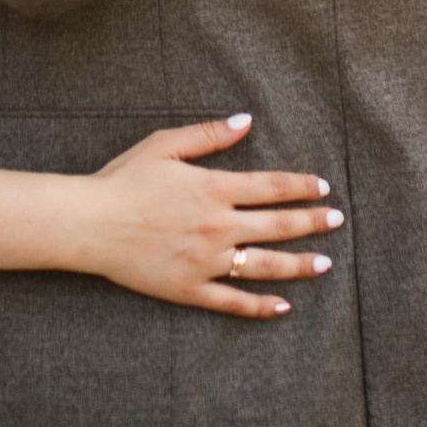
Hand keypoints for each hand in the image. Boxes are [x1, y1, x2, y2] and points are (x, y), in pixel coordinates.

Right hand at [70, 114, 341, 319]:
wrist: (89, 223)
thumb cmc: (123, 180)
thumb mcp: (164, 145)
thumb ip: (209, 135)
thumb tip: (246, 120)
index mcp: (214, 188)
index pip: (272, 187)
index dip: (301, 187)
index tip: (323, 188)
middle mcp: (218, 226)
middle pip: (278, 226)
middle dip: (312, 223)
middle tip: (337, 221)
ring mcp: (207, 261)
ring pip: (264, 265)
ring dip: (298, 265)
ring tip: (325, 264)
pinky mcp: (190, 288)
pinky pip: (232, 300)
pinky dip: (260, 305)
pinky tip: (283, 306)